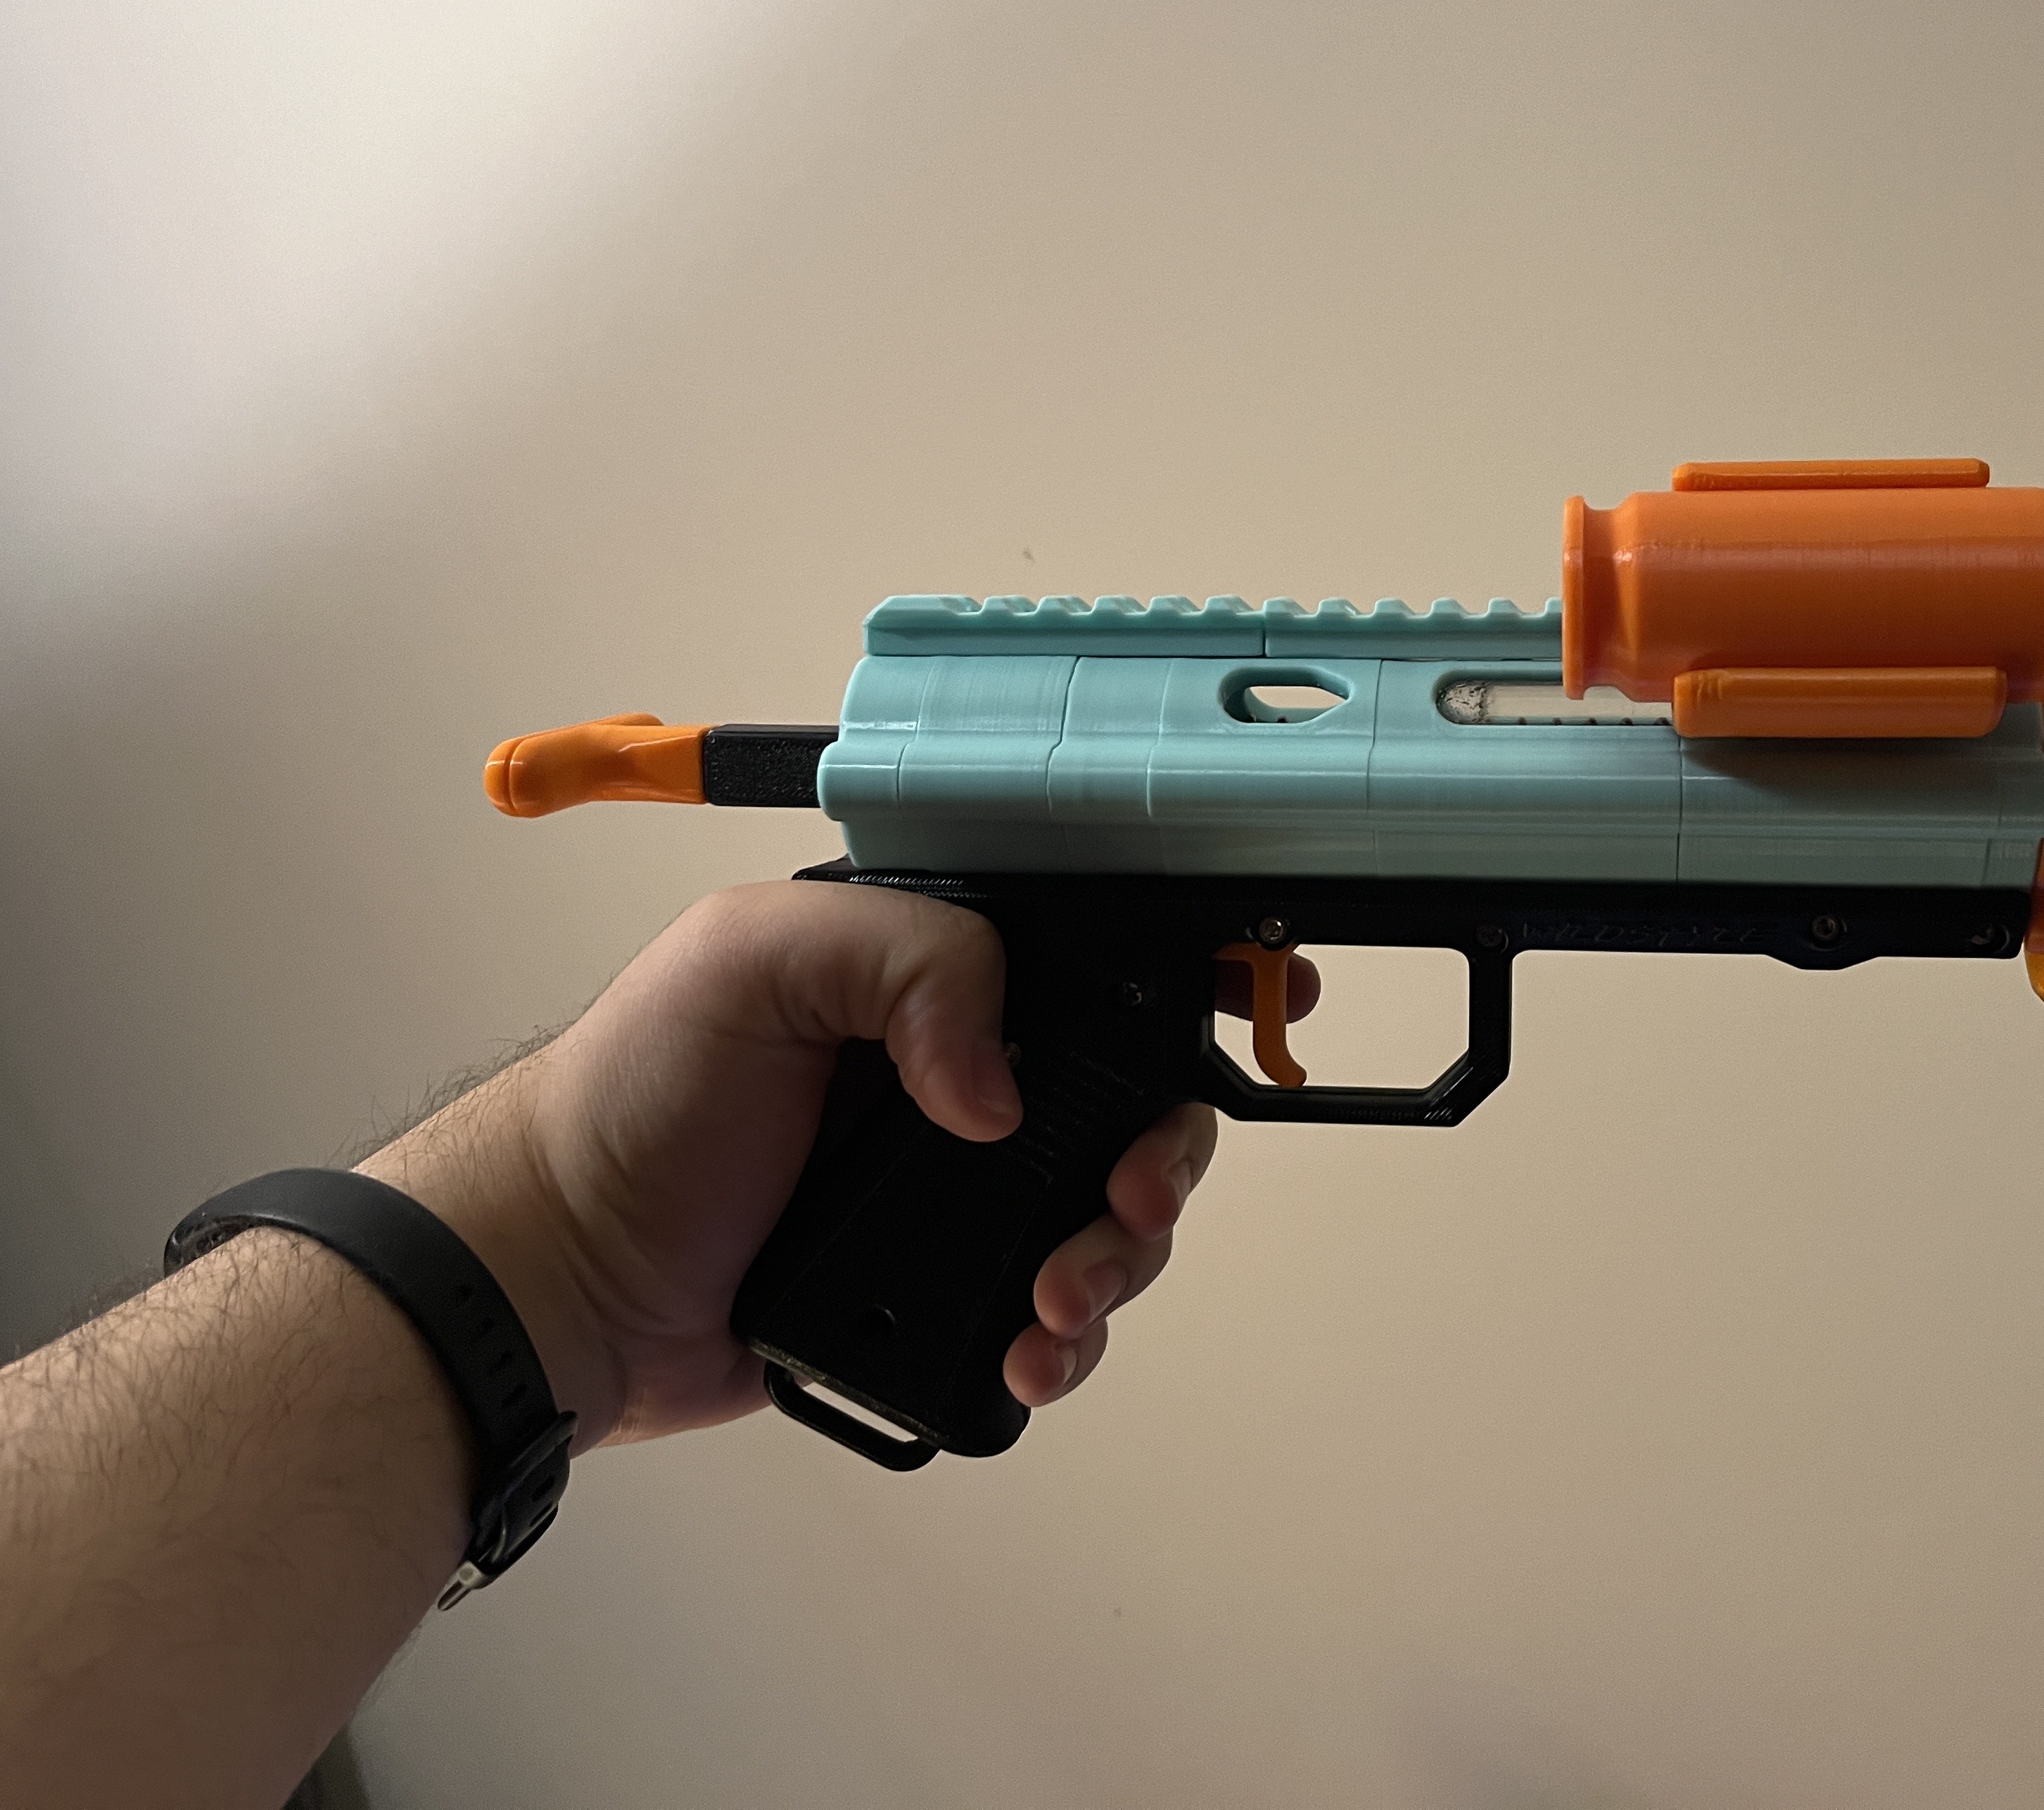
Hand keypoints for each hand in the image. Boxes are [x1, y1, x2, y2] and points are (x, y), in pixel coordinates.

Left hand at [361, 881, 1293, 1448]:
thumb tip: (1003, 1089)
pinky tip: (1030, 1356)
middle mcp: (960, 1079)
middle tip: (1122, 1209)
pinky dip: (1065, 1344)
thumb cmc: (629, 1104)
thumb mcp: (753, 960)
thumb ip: (908, 961)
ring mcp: (955, 1194)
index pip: (1094, 972)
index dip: (1173, 1003)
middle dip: (1156, 1166)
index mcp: (931, 981)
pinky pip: (1046, 1319)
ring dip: (1116, 1266)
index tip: (1216, 1044)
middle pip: (1128, 1112)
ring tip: (1058, 1305)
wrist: (555, 1283)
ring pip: (1104, 1224)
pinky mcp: (936, 1294)